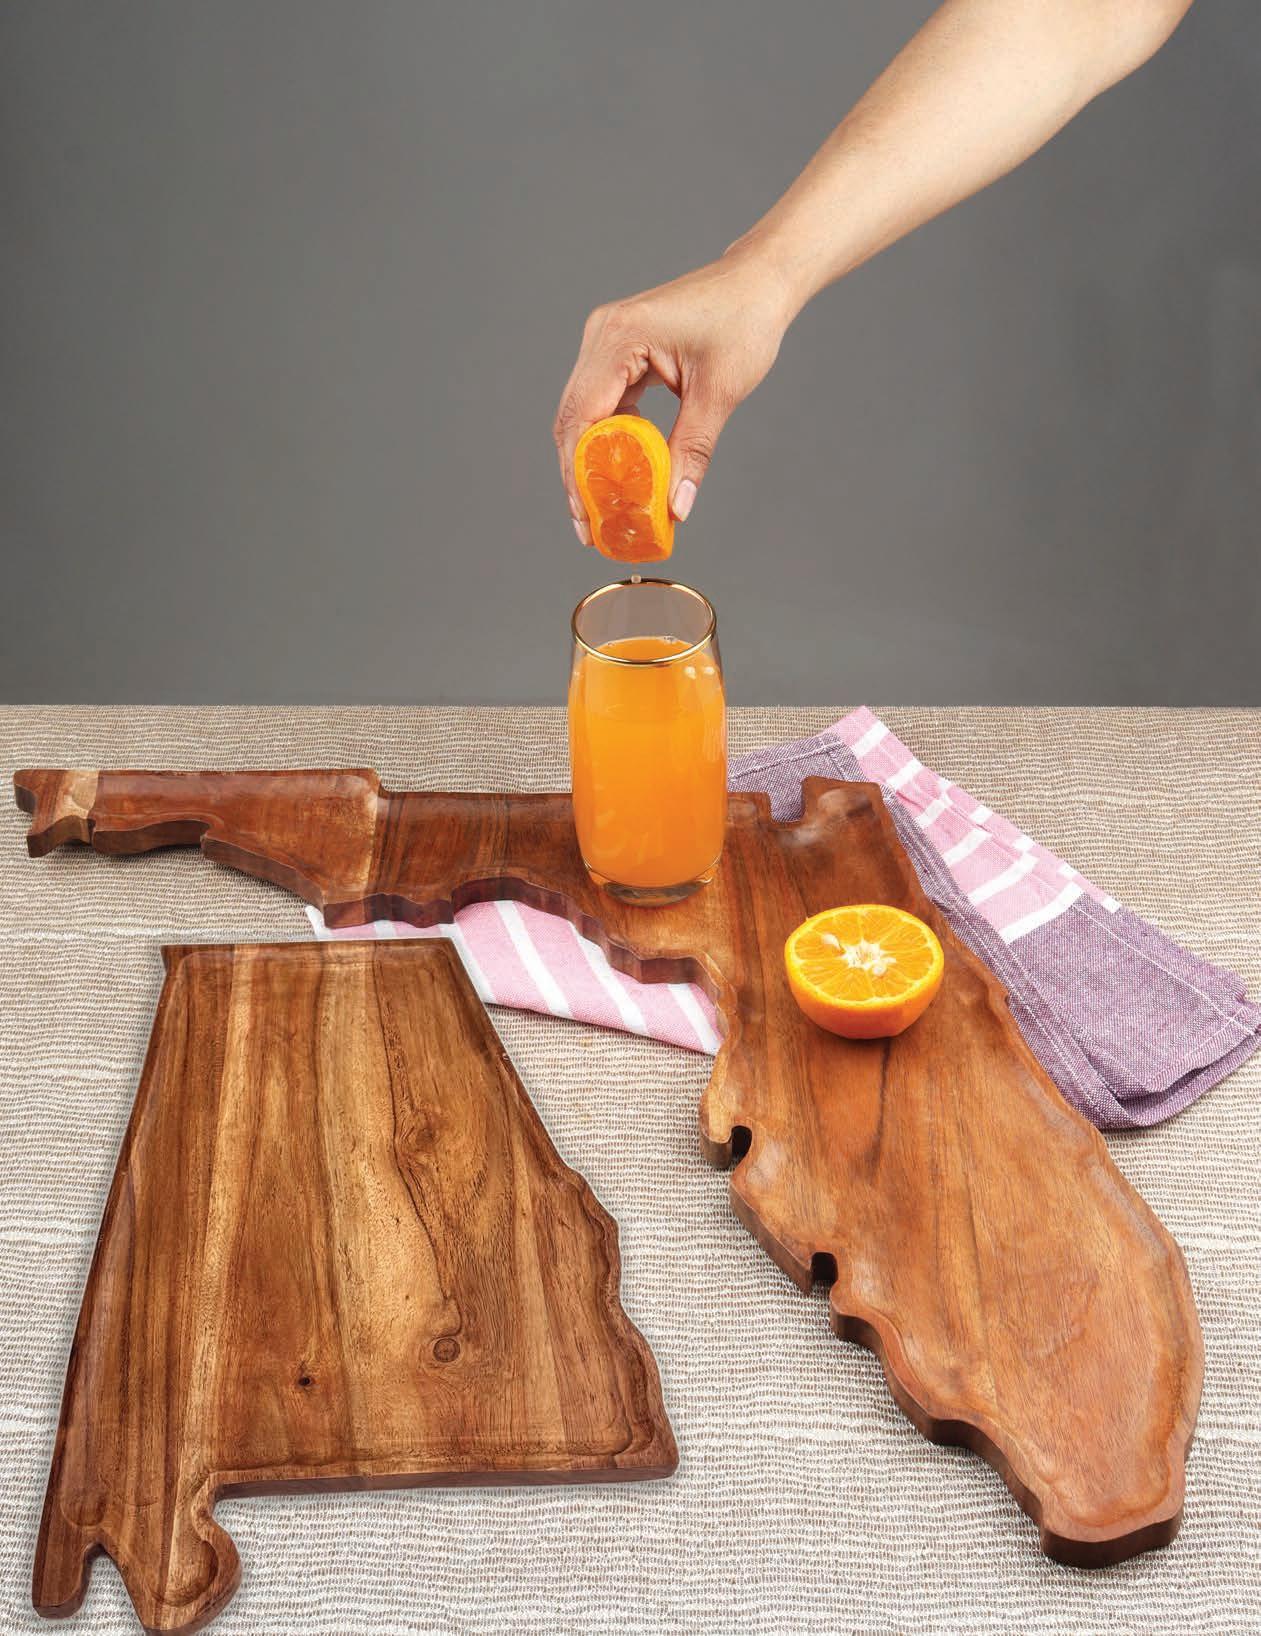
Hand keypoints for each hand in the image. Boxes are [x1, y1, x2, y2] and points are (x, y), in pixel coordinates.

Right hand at [553, 247, 790, 542]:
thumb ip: (693, 452)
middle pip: (573, 419)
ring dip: (593, 460)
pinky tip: (623, 473)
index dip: (578, 471)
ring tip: (604, 507)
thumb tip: (676, 508)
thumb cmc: (744, 321)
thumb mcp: (719, 393)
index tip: (586, 515)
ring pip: (584, 414)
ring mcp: (608, 342)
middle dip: (579, 475)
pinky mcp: (621, 352)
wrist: (759, 281)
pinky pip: (604, 404)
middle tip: (590, 526)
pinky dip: (612, 440)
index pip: (581, 416)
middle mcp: (603, 336)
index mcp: (619, 338)